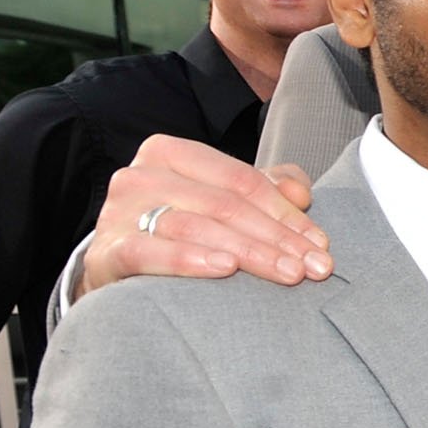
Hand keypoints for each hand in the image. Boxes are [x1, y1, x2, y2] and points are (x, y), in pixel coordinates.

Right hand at [77, 139, 328, 300]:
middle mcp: (140, 176)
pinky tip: (224, 268)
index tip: (321, 245)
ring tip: (287, 273)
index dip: (287, 214)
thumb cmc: (184, 227)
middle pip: (225, 205)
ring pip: (195, 227)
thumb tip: (301, 193)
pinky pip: (149, 252)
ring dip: (248, 252)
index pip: (242, 181)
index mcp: (171, 153)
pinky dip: (188, 259)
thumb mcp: (226, 199)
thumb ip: (267, 187)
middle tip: (314, 267)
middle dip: (277, 239)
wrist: (121, 266)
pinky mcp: (106, 252)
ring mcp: (119, 213)